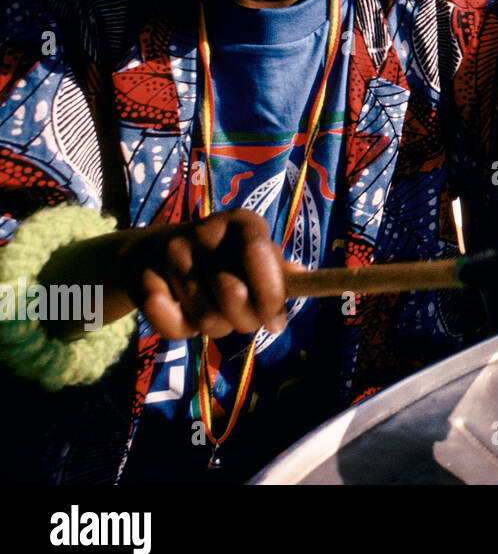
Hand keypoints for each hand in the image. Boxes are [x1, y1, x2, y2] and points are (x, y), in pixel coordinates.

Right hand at [124, 209, 301, 339]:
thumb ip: (279, 274)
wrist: (156, 254)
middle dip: (245, 321)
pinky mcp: (141, 276)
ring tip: (213, 312)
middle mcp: (206, 230)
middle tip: (244, 321)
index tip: (276, 324)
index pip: (258, 253)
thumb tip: (300, 277)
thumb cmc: (223, 262)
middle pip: (233, 294)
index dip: (270, 294)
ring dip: (214, 327)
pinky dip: (181, 331)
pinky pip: (169, 324)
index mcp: (243, 223)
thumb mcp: (255, 262)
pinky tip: (183, 314)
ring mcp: (170, 251)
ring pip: (204, 316)